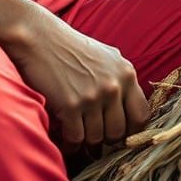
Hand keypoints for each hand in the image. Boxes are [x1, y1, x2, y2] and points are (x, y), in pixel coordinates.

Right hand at [5, 14, 149, 153]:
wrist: (38, 37)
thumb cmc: (69, 47)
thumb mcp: (105, 57)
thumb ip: (120, 80)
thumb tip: (130, 111)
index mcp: (126, 73)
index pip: (142, 115)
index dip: (131, 130)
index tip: (119, 134)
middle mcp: (113, 86)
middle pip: (118, 132)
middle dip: (104, 138)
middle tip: (92, 133)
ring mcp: (93, 96)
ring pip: (96, 138)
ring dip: (85, 140)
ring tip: (76, 131)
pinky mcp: (71, 105)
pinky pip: (76, 139)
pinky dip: (70, 143)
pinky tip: (64, 137)